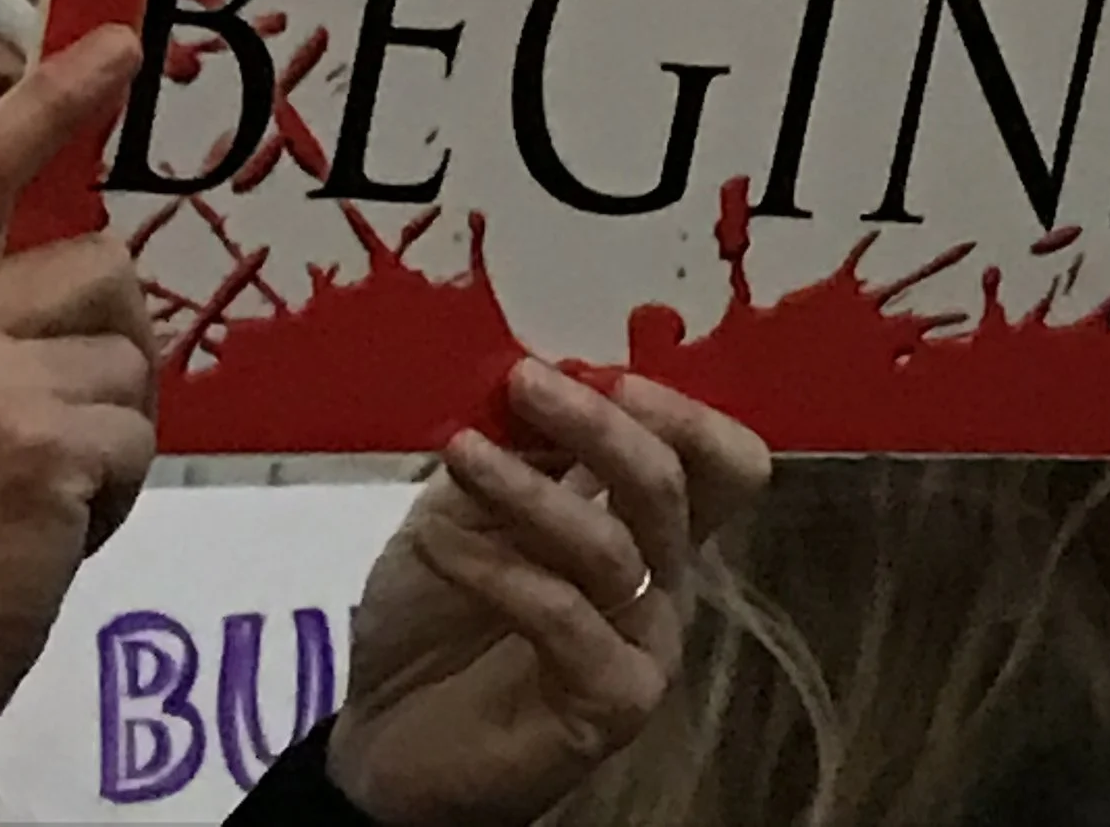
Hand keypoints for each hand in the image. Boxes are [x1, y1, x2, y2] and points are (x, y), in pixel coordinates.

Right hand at [0, 25, 154, 749]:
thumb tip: (104, 263)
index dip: (52, 99)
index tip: (120, 46)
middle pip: (101, 270)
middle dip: (108, 348)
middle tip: (48, 432)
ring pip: (133, 355)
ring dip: (114, 426)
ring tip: (43, 485)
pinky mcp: (39, 443)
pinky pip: (138, 432)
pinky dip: (120, 486)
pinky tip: (57, 526)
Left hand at [326, 360, 769, 826]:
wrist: (386, 740)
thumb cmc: (436, 613)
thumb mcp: (467, 507)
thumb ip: (514, 450)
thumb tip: (542, 372)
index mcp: (647, 525)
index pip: (723, 461)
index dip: (683, 409)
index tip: (602, 370)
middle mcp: (665, 580)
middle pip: (670, 484)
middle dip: (598, 423)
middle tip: (525, 381)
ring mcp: (645, 645)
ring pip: (611, 544)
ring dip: (528, 487)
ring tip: (460, 451)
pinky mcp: (613, 703)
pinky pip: (564, 616)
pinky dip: (496, 567)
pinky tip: (437, 543)